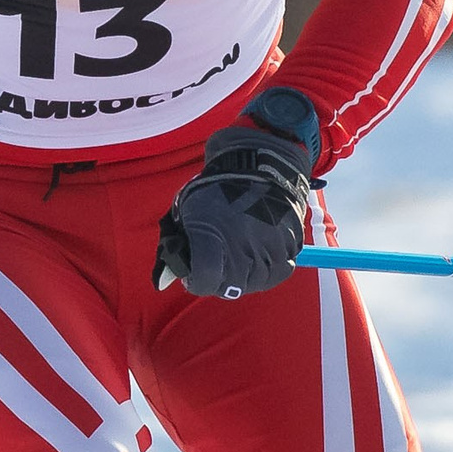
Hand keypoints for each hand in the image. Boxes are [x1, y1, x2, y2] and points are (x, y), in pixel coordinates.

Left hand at [154, 89, 319, 298]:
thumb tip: (161, 283)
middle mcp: (243, 250)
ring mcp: (270, 250)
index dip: (196, 281)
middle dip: (220, 278)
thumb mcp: (186, 212)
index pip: (203, 282)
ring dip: (246, 274)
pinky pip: (279, 270)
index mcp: (213, 240)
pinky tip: (259, 250)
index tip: (194, 272)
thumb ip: (175, 246)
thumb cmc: (216, 189)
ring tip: (240, 252)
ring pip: (256, 282)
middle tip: (218, 260)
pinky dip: (269, 266)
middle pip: (230, 287)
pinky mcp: (290, 246)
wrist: (260, 164)